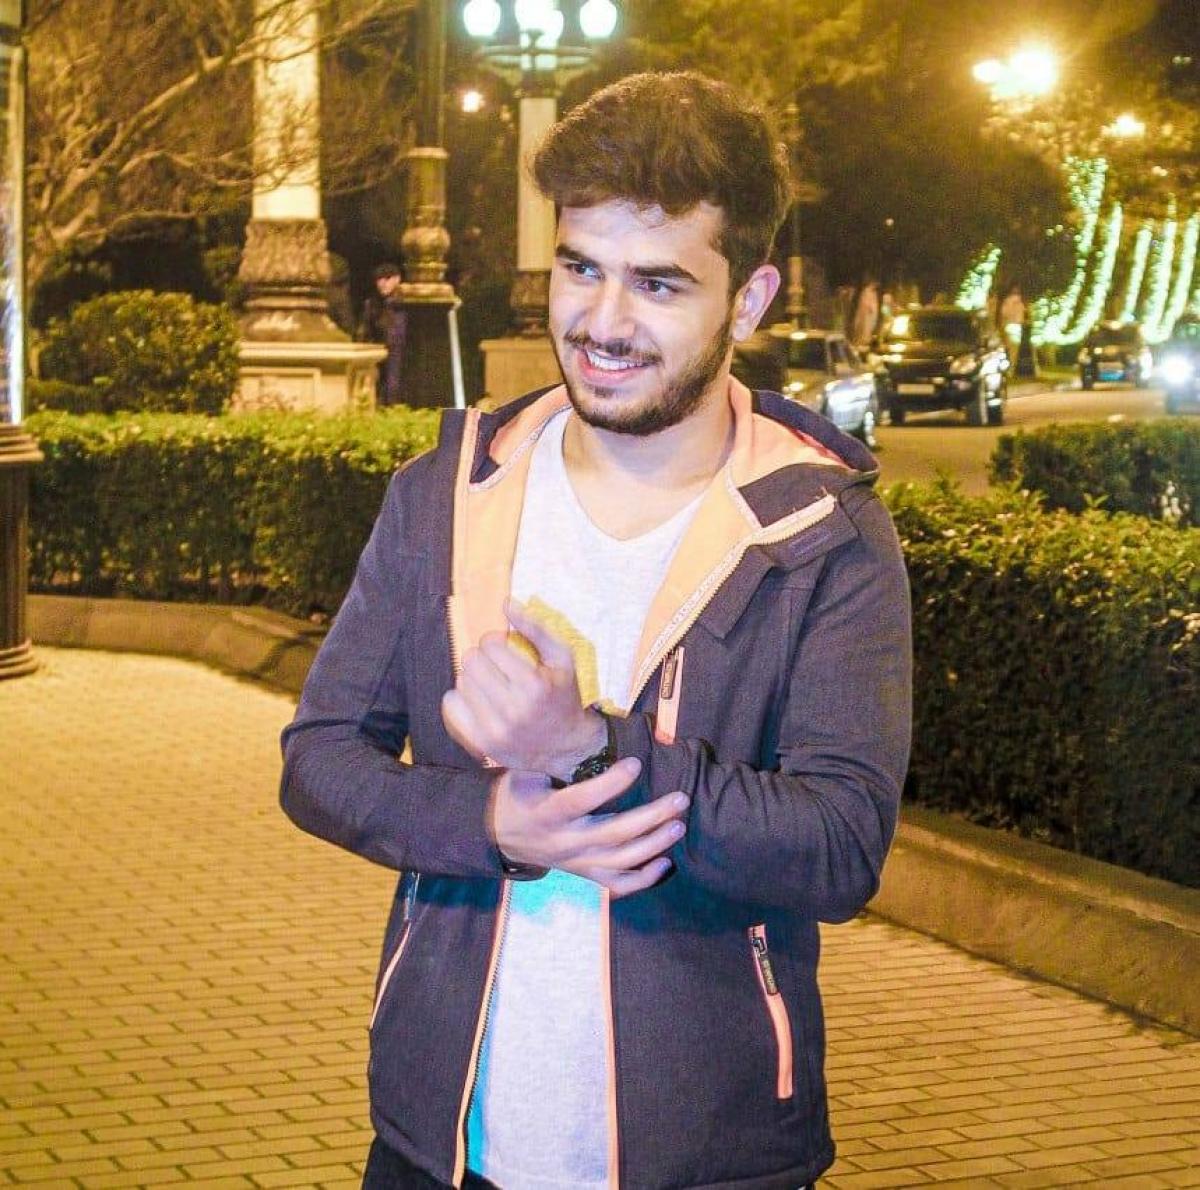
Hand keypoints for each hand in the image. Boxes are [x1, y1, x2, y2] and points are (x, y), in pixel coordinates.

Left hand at [441, 599, 603, 780]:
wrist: (566, 747)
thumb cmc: (563, 697)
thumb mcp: (562, 658)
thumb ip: (535, 628)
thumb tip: (506, 602)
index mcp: (535, 685)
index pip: (490, 645)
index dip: (496, 641)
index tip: (505, 649)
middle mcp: (513, 709)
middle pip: (471, 662)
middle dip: (482, 657)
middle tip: (496, 666)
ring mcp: (495, 729)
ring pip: (461, 681)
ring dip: (474, 677)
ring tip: (492, 685)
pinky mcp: (482, 743)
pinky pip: (451, 705)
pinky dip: (462, 697)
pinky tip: (480, 699)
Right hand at [490, 759, 688, 897]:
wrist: (497, 833)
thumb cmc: (517, 793)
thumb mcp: (526, 772)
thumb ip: (553, 760)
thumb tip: (588, 735)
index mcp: (549, 812)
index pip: (584, 799)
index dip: (612, 783)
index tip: (636, 763)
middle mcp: (565, 842)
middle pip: (614, 833)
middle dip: (651, 816)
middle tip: (680, 799)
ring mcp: (576, 863)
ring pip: (621, 860)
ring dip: (654, 844)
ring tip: (679, 825)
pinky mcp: (583, 875)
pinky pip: (617, 885)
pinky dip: (644, 878)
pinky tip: (665, 862)